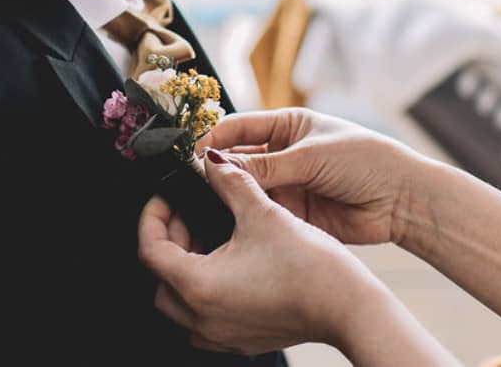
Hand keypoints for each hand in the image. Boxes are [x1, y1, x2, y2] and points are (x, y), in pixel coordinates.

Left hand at [137, 150, 394, 354]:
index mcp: (197, 287)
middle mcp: (202, 319)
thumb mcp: (261, 211)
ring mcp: (223, 336)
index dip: (152, 215)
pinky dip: (206, 289)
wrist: (350, 309)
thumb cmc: (308, 265)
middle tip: (187, 213)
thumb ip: (229, 181)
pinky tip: (231, 262)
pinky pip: (206, 317)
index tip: (167, 196)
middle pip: (160, 278)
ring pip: (180, 302)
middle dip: (168, 241)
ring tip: (209, 234)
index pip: (149, 250)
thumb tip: (210, 159)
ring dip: (185, 267)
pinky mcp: (244, 340)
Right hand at [199, 108, 431, 246]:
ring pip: (246, 190)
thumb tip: (217, 164)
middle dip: (216, 171)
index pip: (237, 128)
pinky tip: (229, 225)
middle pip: (237, 161)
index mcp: (286, 126)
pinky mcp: (293, 216)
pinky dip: (246, 219)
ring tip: (207, 206)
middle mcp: (282, 155)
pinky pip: (262, 215)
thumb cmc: (365, 160)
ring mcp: (286, 186)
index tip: (191, 154)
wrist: (403, 200)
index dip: (213, 139)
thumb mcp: (311, 156)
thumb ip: (264, 164)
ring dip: (228, 197)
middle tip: (192, 185)